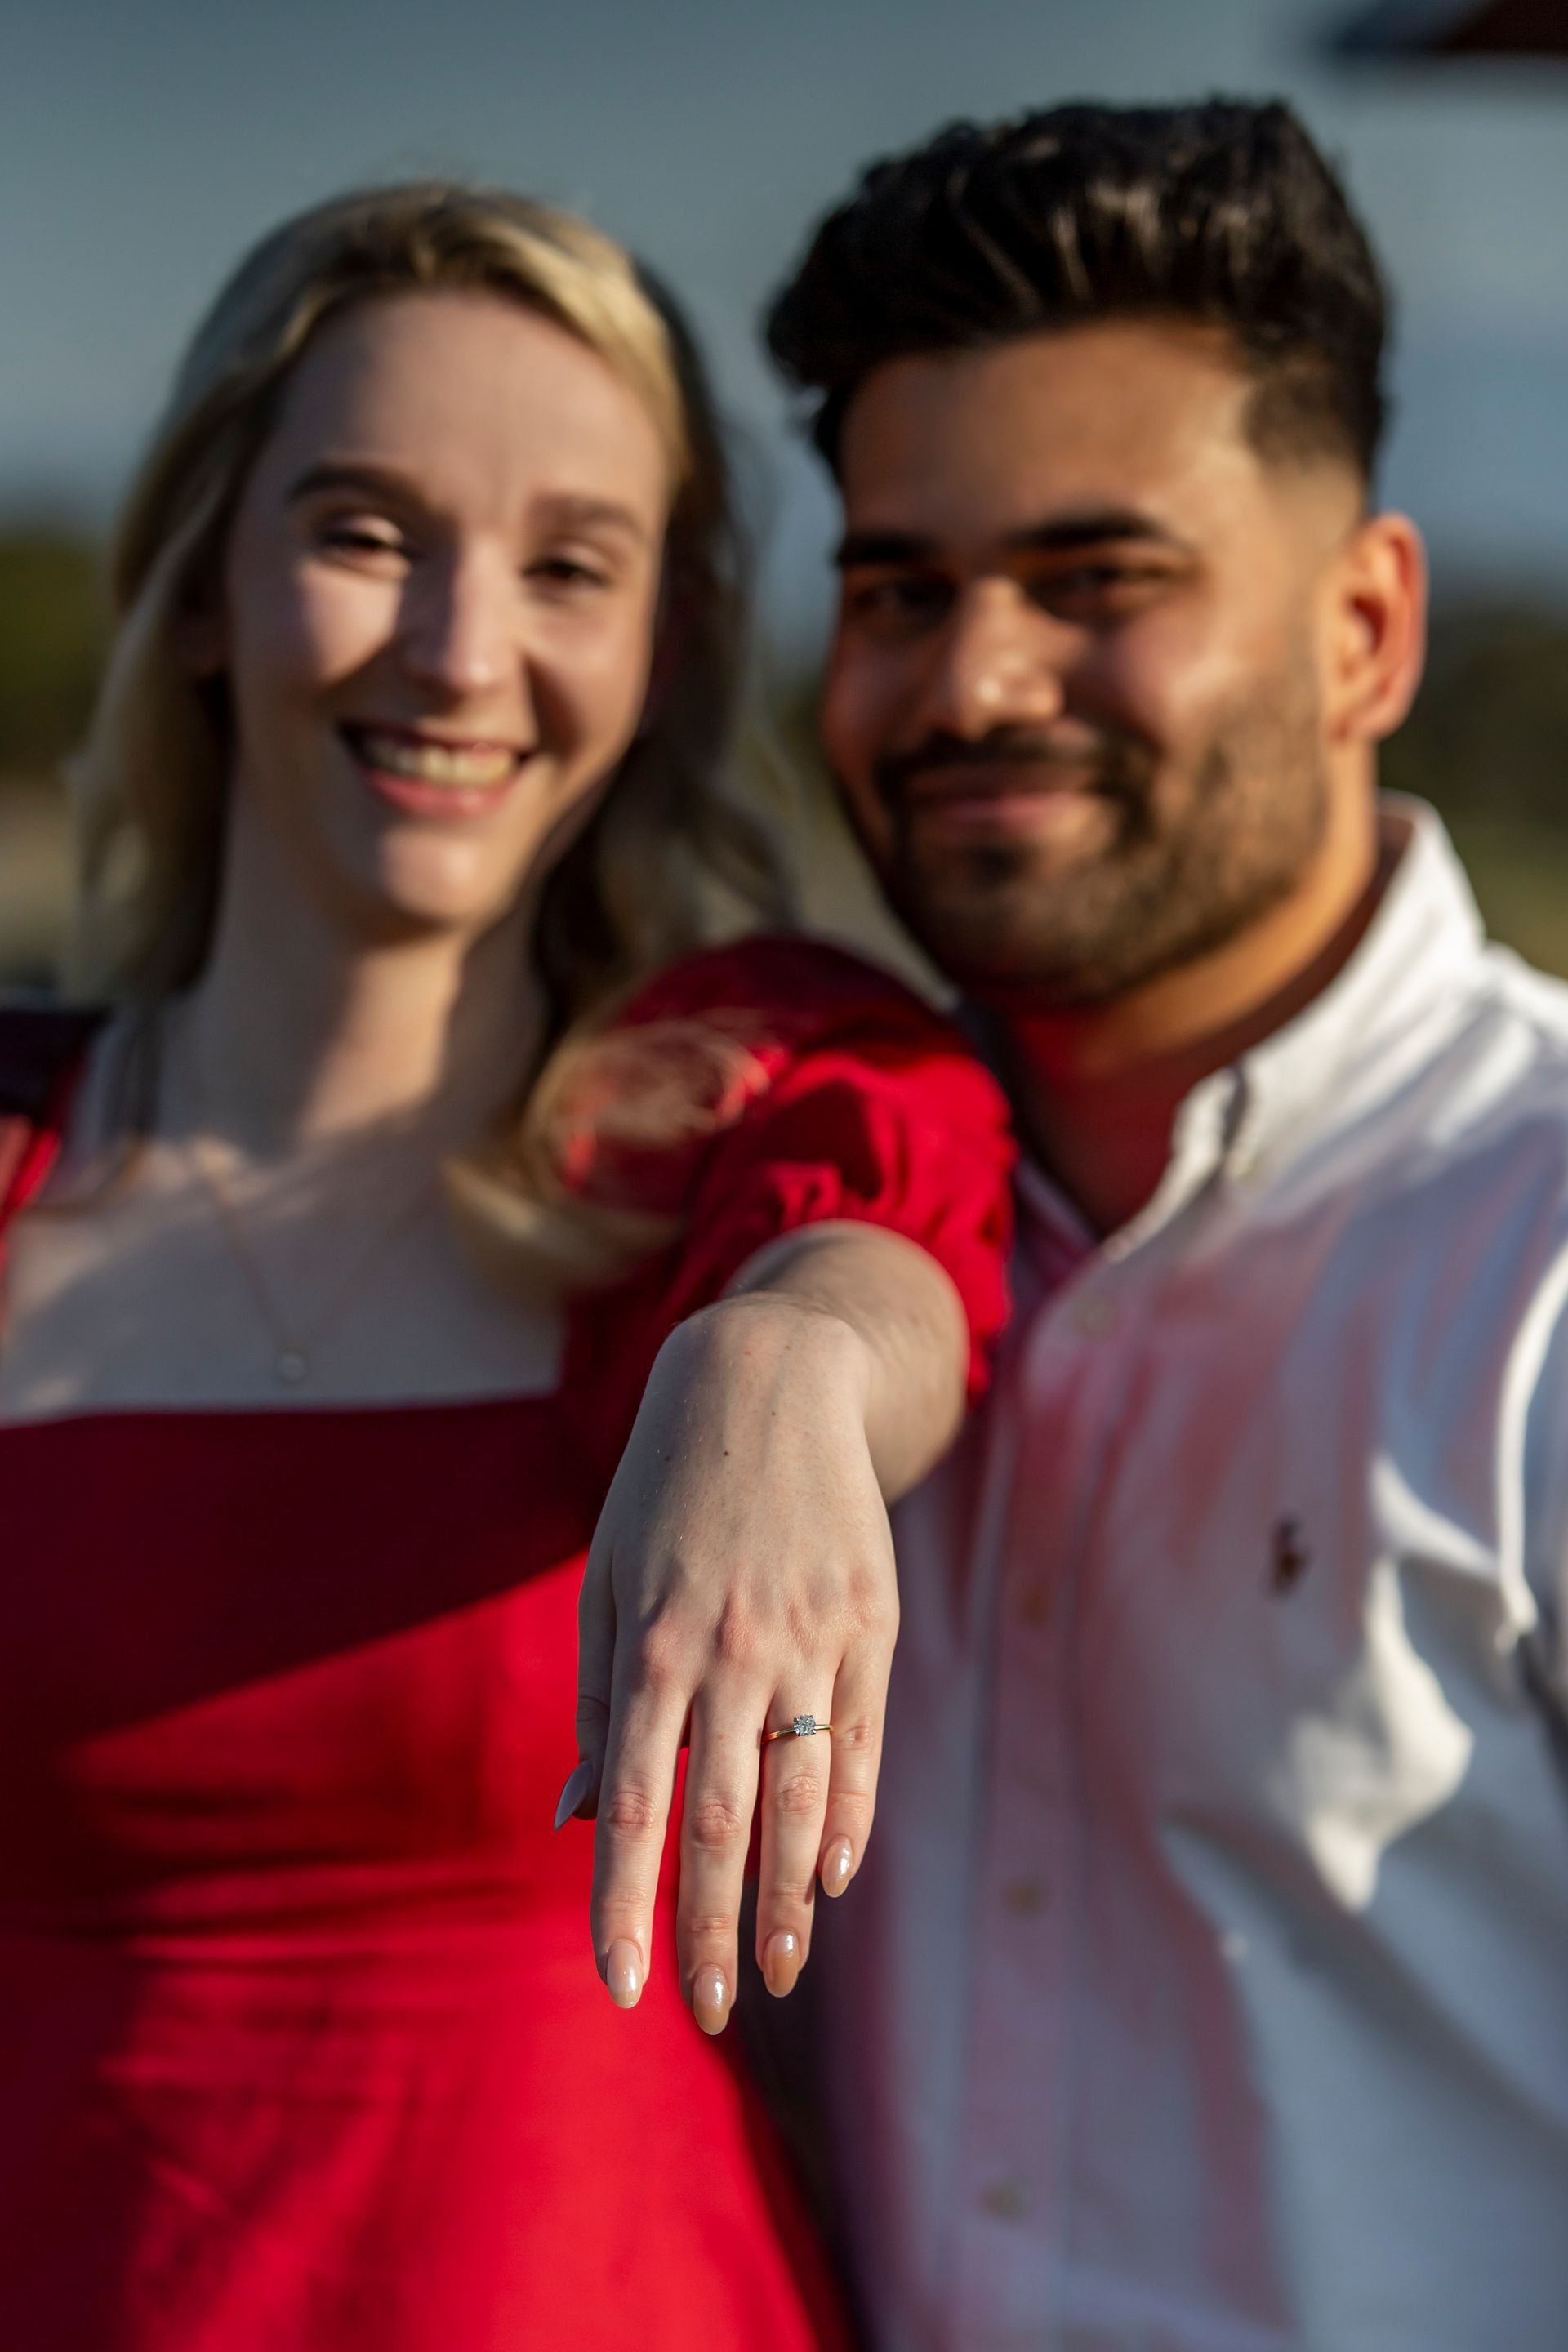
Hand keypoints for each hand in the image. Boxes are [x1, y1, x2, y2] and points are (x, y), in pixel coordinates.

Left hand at [561, 1293, 898, 2033]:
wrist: (768, 1378)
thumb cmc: (666, 1490)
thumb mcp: (608, 1579)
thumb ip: (600, 1702)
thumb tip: (584, 1820)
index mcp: (653, 1641)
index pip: (636, 1805)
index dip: (626, 1905)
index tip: (620, 1988)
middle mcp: (733, 1648)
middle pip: (720, 1821)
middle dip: (709, 1931)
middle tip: (709, 2014)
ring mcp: (811, 1634)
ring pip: (801, 1795)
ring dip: (788, 1901)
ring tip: (781, 1976)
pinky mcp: (869, 1618)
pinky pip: (859, 1738)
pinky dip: (848, 1815)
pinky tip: (833, 1877)